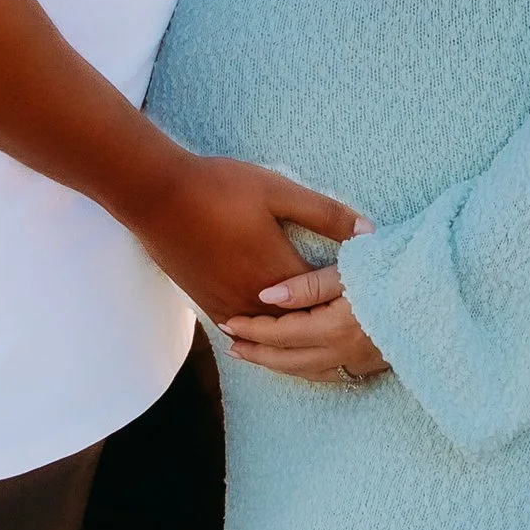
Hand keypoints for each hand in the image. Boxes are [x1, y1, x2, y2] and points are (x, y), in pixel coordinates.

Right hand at [132, 158, 368, 327]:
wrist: (157, 196)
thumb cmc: (219, 186)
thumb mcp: (279, 191)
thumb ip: (325, 214)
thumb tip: (369, 232)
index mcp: (281, 272)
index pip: (327, 301)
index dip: (351, 302)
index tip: (372, 303)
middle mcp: (257, 299)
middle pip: (303, 327)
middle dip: (329, 328)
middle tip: (358, 335)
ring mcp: (230, 306)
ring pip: (272, 337)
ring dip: (296, 339)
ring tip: (324, 343)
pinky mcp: (208, 304)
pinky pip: (242, 334)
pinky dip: (262, 339)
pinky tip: (273, 339)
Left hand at [223, 260, 389, 386]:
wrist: (452, 290)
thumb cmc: (400, 268)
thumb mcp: (353, 268)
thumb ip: (307, 285)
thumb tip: (265, 295)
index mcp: (337, 327)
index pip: (281, 332)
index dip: (252, 329)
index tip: (229, 321)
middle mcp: (346, 352)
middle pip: (288, 359)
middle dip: (256, 353)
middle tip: (230, 345)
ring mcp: (362, 363)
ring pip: (308, 372)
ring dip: (277, 365)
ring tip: (254, 355)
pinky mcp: (375, 365)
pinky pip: (330, 374)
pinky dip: (304, 370)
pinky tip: (296, 363)